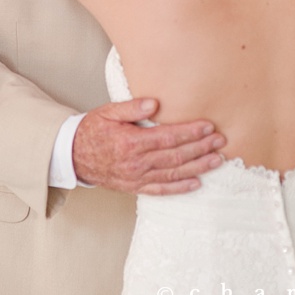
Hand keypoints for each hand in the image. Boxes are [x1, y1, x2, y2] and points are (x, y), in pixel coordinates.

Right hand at [72, 98, 225, 194]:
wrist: (73, 157)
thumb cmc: (93, 130)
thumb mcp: (108, 112)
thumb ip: (131, 108)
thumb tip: (153, 103)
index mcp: (131, 143)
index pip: (168, 138)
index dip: (190, 132)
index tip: (208, 126)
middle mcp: (136, 163)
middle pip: (175, 156)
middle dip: (201, 148)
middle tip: (220, 141)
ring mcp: (136, 178)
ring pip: (173, 174)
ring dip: (197, 167)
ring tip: (217, 160)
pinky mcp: (135, 187)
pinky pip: (161, 190)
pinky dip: (180, 188)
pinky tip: (197, 183)